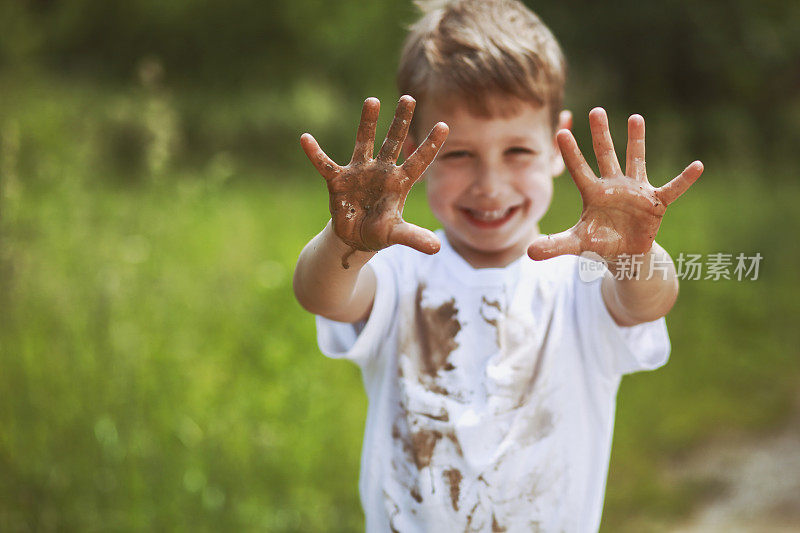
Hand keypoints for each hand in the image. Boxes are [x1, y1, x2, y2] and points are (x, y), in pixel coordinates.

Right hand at [301, 95, 448, 254]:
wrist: (356, 237)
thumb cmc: (380, 232)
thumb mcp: (396, 235)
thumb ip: (414, 237)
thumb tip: (436, 248)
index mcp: (399, 183)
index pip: (418, 162)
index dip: (430, 145)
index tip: (444, 126)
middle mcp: (381, 171)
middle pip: (393, 142)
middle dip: (401, 121)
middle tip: (409, 98)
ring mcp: (360, 172)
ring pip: (364, 143)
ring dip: (368, 123)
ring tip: (373, 100)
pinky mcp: (338, 180)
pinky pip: (325, 164)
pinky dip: (315, 154)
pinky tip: (306, 138)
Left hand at [528, 107, 702, 260]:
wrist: (624, 253)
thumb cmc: (598, 242)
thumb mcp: (576, 244)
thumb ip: (554, 245)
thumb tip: (528, 252)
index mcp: (592, 193)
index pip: (578, 170)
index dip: (570, 154)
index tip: (560, 132)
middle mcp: (613, 186)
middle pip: (605, 155)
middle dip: (601, 134)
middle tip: (596, 110)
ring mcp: (635, 190)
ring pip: (635, 160)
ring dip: (636, 141)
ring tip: (635, 117)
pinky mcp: (655, 201)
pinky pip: (672, 188)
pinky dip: (685, 179)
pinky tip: (697, 166)